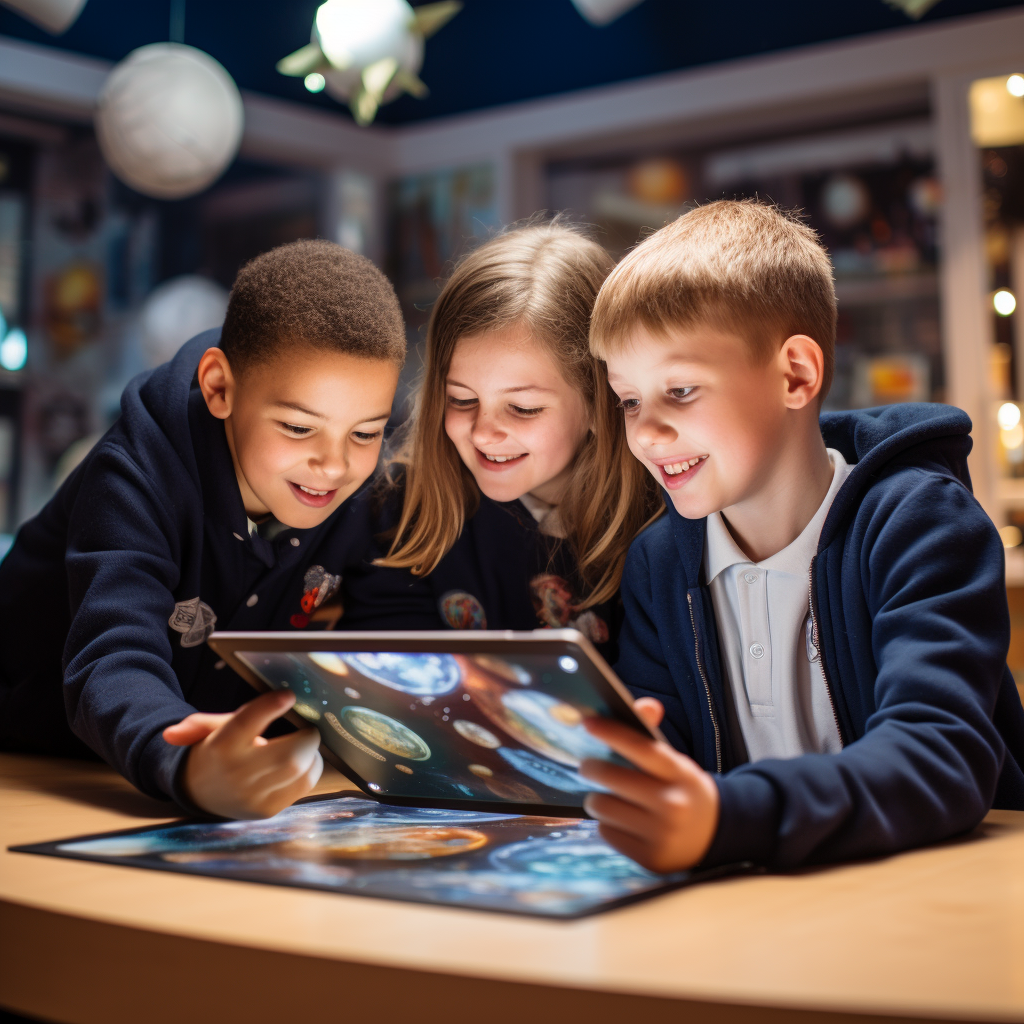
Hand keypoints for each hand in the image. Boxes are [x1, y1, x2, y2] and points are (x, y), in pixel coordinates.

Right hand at [163, 690, 322, 818]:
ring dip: (312, 753)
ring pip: (301, 770)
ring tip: (304, 745)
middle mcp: (237, 773)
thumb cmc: (214, 751)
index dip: (271, 706)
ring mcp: (254, 796)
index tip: (288, 696)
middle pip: (289, 754)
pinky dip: (311, 769)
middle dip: (308, 736)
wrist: (201, 792)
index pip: (248, 721)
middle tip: (308, 728)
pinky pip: (303, 786)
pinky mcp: (268, 809)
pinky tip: (303, 762)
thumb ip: (198, 724)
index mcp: (221, 746)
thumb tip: (171, 735)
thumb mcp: (206, 730)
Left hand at [580, 697, 719, 872]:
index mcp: (680, 774)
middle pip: (612, 778)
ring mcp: (661, 834)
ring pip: (602, 807)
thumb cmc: (683, 790)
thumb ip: (653, 736)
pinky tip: (622, 822)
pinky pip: (606, 832)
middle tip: (588, 766)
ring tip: (605, 798)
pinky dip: (608, 825)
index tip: (588, 723)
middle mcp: (672, 804)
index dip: (612, 732)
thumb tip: (646, 705)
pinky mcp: (649, 857)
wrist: (714, 835)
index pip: (642, 748)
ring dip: (597, 799)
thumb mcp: (676, 763)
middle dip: (592, 768)